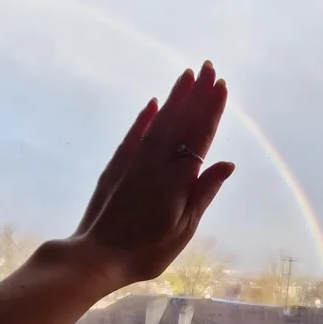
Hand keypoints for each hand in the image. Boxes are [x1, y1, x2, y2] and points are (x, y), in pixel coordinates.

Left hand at [73, 61, 233, 291]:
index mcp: (177, 179)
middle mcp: (156, 163)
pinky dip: (145, 117)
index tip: (221, 86)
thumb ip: (203, 193)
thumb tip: (226, 164)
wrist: (95, 257)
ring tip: (187, 75)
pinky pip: (134, 135)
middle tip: (208, 67)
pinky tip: (154, 103)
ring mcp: (133, 162)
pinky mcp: (115, 167)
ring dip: (174, 98)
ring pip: (159, 122)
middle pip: (180, 122)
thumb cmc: (145, 251)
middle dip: (196, 93)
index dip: (211, 110)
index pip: (199, 136)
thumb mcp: (183, 230)